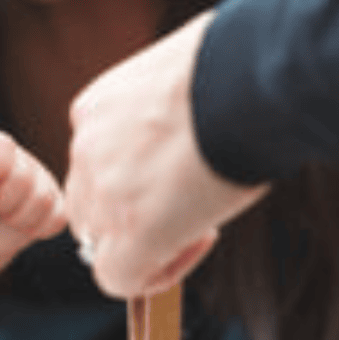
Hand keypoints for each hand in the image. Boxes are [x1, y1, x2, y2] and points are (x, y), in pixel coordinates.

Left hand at [0, 130, 67, 257]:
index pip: (2, 152)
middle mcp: (23, 158)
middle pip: (24, 180)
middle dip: (2, 204)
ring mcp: (43, 180)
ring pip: (44, 202)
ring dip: (18, 220)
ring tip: (2, 217)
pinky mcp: (56, 204)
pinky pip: (57, 219)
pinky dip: (36, 229)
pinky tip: (19, 225)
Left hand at [64, 10, 268, 298]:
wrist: (251, 75)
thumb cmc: (238, 61)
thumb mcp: (182, 71)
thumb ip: (169, 104)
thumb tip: (199, 116)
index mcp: (95, 108)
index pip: (96, 160)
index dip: (135, 175)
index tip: (183, 166)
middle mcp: (87, 147)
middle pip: (88, 203)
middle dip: (130, 213)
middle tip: (189, 203)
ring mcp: (104, 190)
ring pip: (99, 242)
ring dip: (144, 243)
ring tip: (200, 222)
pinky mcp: (132, 231)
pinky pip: (120, 278)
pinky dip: (154, 275)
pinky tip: (199, 242)